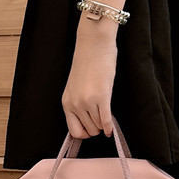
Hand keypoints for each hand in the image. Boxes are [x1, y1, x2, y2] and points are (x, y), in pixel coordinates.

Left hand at [61, 19, 116, 138]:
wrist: (94, 45)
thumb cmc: (87, 63)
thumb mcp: (75, 87)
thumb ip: (78, 104)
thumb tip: (87, 121)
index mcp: (66, 103)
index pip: (73, 131)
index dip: (84, 134)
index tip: (91, 129)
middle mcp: (75, 104)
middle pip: (89, 130)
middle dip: (96, 128)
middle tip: (101, 121)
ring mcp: (87, 102)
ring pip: (98, 126)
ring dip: (103, 125)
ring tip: (105, 116)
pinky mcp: (102, 96)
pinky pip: (106, 120)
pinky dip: (110, 127)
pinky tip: (112, 130)